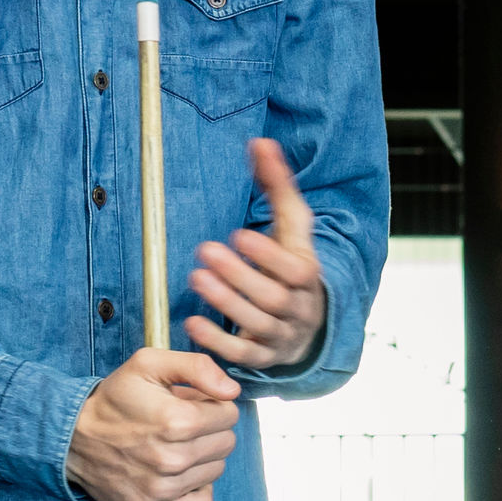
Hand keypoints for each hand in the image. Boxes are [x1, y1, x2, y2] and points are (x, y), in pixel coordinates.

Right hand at [65, 347, 241, 500]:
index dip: (212, 405)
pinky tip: (176, 473)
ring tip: (172, 447)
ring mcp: (162, 490)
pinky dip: (195, 488)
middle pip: (226, 444)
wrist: (72, 439)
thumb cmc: (114, 399)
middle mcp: (172, 460)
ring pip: (215, 471)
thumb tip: (232, 391)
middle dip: (209, 430)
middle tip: (179, 426)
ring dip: (201, 458)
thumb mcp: (149, 363)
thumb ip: (197, 367)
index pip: (229, 415)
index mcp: (176, 421)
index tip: (189, 405)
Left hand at [185, 138, 328, 373]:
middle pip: (273, 298)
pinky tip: (191, 323)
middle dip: (239, 276)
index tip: (239, 234)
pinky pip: (243, 356)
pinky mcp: (263, 357)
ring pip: (257, 326)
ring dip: (225, 303)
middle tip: (205, 251)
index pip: (295, 270)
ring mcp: (282, 336)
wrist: (310, 321)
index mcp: (308, 275)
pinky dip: (217, 342)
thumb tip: (260, 142)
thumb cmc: (293, 264)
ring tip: (196, 278)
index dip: (268, 256)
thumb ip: (277, 186)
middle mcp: (299, 309)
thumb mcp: (292, 227)